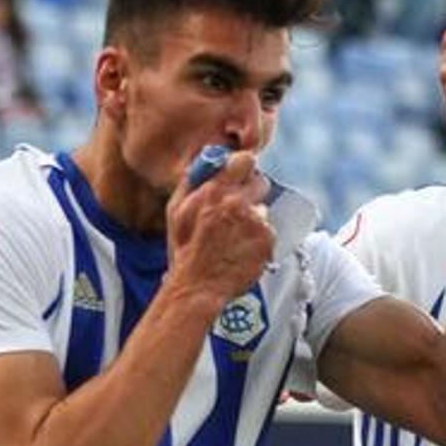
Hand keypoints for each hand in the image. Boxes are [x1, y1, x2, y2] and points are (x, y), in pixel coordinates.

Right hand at [165, 150, 274, 303]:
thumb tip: (207, 158)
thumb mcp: (176, 210)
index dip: (244, 167)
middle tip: (237, 212)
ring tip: (234, 239)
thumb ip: (191, 181)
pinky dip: (259, 240)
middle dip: (250, 194)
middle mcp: (237, 202)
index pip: (245, 160)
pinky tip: (242, 251)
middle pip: (260, 182)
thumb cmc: (185, 250)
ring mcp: (255, 222)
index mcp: (215, 191)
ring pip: (263, 209)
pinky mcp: (267, 240)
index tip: (240, 175)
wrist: (198, 287)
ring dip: (253, 220)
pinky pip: (268, 231)